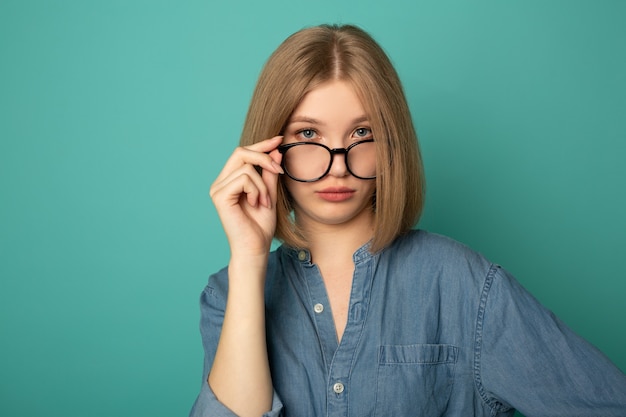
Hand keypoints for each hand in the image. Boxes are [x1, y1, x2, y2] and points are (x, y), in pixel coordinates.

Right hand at [210, 136, 283, 259]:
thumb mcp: (270, 194)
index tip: (279, 140)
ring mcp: (218, 189)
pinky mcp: (220, 196)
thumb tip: (275, 150)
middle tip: (279, 170)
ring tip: (264, 202)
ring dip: (263, 184)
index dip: (261, 145)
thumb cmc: (260, 226)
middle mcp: (220, 182)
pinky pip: (244, 179)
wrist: (255, 248)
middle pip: (240, 152)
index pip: (243, 153)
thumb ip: (269, 173)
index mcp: (230, 181)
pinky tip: (256, 204)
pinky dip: (256, 190)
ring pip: (246, 167)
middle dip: (263, 157)